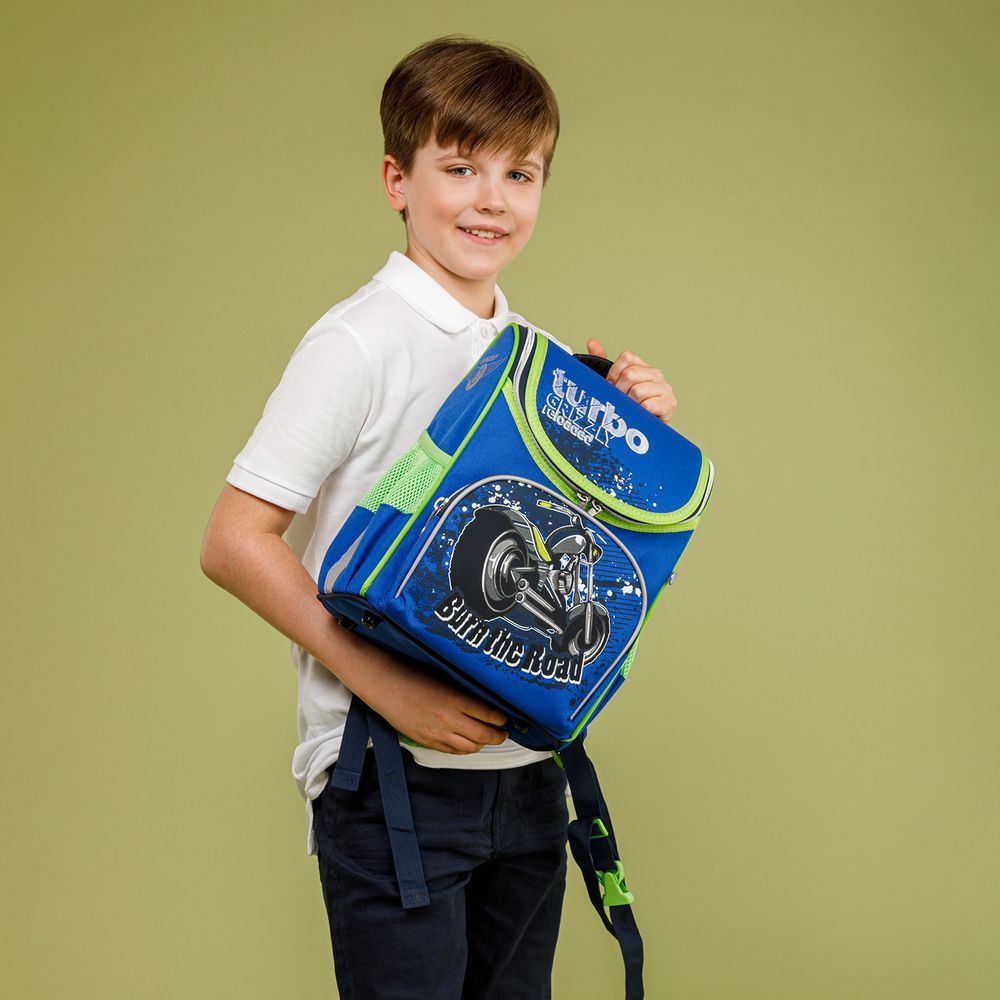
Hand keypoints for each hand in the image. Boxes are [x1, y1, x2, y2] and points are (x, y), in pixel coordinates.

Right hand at [340, 631, 508, 753]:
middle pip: (484, 735)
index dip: (500, 718)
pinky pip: (452, 751)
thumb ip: (462, 692)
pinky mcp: (426, 740)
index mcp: (454, 699)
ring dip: (482, 744)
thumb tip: (483, 701)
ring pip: (470, 747)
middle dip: (498, 736)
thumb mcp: (443, 678)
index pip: (488, 714)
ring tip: (488, 739)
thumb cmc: (411, 675)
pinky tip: (468, 744)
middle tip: (503, 732)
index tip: (505, 717)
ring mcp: (437, 732)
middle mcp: (448, 718)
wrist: (384, 685)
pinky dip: (464, 749)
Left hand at [586, 338, 676, 423]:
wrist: (644, 430)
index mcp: (643, 366)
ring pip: (637, 390)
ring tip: (630, 409)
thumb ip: (603, 362)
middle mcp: (656, 374)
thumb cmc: (628, 407)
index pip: (626, 358)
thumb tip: (592, 342)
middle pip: (630, 374)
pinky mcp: (670, 404)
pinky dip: (639, 412)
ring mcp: (665, 388)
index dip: (613, 374)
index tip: (612, 387)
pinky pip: (648, 405)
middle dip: (619, 391)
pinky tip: (639, 415)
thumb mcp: (614, 383)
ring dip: (628, 404)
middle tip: (620, 401)